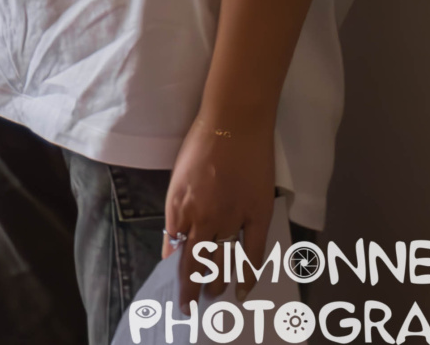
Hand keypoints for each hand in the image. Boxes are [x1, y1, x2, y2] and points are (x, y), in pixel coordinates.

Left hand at [163, 119, 276, 289]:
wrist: (232, 122)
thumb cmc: (200, 144)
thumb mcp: (177, 179)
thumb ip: (177, 211)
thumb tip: (176, 241)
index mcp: (177, 207)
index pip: (173, 251)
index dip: (174, 274)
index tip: (174, 290)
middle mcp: (200, 217)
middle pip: (194, 264)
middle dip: (190, 290)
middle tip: (190, 307)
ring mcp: (228, 217)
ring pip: (221, 263)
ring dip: (216, 285)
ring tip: (214, 297)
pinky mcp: (255, 214)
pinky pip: (252, 252)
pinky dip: (247, 274)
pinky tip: (243, 289)